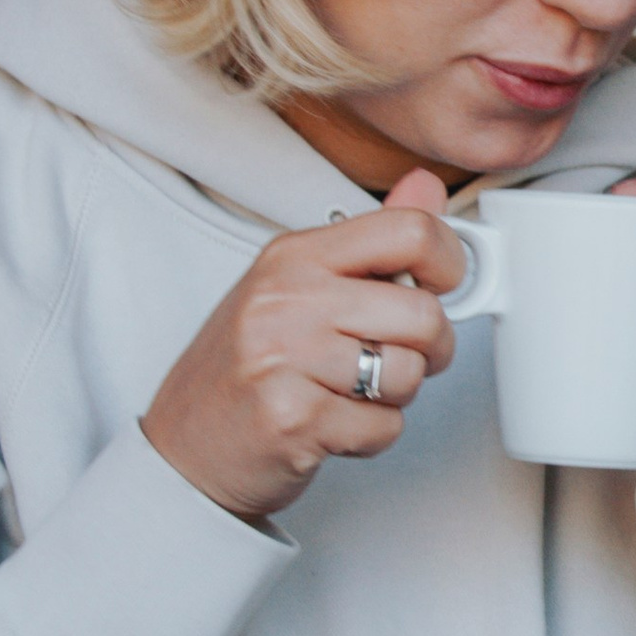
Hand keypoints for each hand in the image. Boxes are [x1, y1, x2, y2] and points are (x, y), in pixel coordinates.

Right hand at [142, 171, 463, 524]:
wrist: (185, 448)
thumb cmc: (248, 368)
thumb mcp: (299, 287)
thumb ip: (372, 242)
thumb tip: (427, 187)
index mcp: (295, 255)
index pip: (409, 230)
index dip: (450, 263)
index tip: (443, 287)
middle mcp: (287, 298)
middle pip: (423, 312)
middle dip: (430, 348)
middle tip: (396, 358)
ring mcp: (284, 357)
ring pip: (408, 373)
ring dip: (395, 396)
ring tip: (350, 393)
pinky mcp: (291, 417)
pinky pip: (383, 426)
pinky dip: (370, 436)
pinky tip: (332, 426)